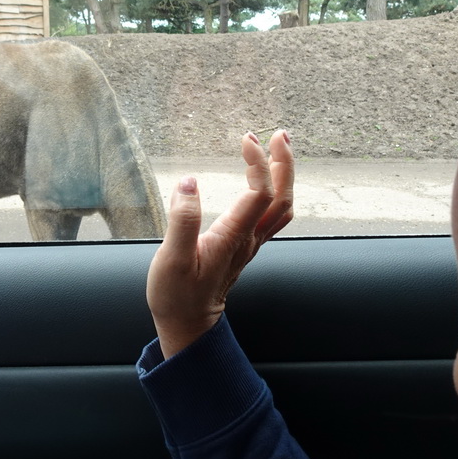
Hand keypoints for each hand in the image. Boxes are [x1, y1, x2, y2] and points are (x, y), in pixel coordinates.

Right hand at [147, 130, 293, 359]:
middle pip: (282, 197)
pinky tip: (265, 177)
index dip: (259, 163)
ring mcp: (250, 244)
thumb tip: (188, 182)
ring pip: (281, 206)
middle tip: (279, 134)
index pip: (260, 193)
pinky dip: (275, 190)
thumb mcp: (172, 259)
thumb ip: (182, 220)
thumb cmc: (177, 295)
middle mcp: (249, 239)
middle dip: (285, 163)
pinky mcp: (245, 246)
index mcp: (234, 237)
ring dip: (285, 175)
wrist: (188, 324)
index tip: (246, 139)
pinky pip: (272, 214)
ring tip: (279, 148)